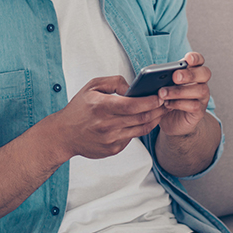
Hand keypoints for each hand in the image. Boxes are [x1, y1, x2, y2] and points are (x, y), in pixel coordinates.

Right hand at [51, 76, 166, 159]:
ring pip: (141, 129)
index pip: (133, 105)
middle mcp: (106, 124)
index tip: (160, 95)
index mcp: (101, 106)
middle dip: (158, 109)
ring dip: (154, 120)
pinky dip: (140, 128)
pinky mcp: (113, 149)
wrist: (64, 134)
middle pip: (141, 118)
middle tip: (167, 101)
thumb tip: (133, 87)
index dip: (150, 101)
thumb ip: (114, 82)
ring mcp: (110, 139)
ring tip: (161, 110)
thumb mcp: (92, 86)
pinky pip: (132, 137)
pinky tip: (145, 120)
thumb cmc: (79, 109)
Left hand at [157, 52, 210, 136]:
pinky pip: (194, 106)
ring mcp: (202, 97)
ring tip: (162, 93)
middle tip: (175, 77)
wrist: (171, 121)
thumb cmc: (167, 99)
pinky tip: (167, 104)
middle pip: (205, 73)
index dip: (196, 58)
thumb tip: (152, 68)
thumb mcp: (162, 85)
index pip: (199, 60)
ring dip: (179, 91)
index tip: (187, 59)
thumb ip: (159, 75)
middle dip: (190, 74)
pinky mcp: (199, 111)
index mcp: (192, 72)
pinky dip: (179, 104)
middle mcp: (201, 83)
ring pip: (200, 90)